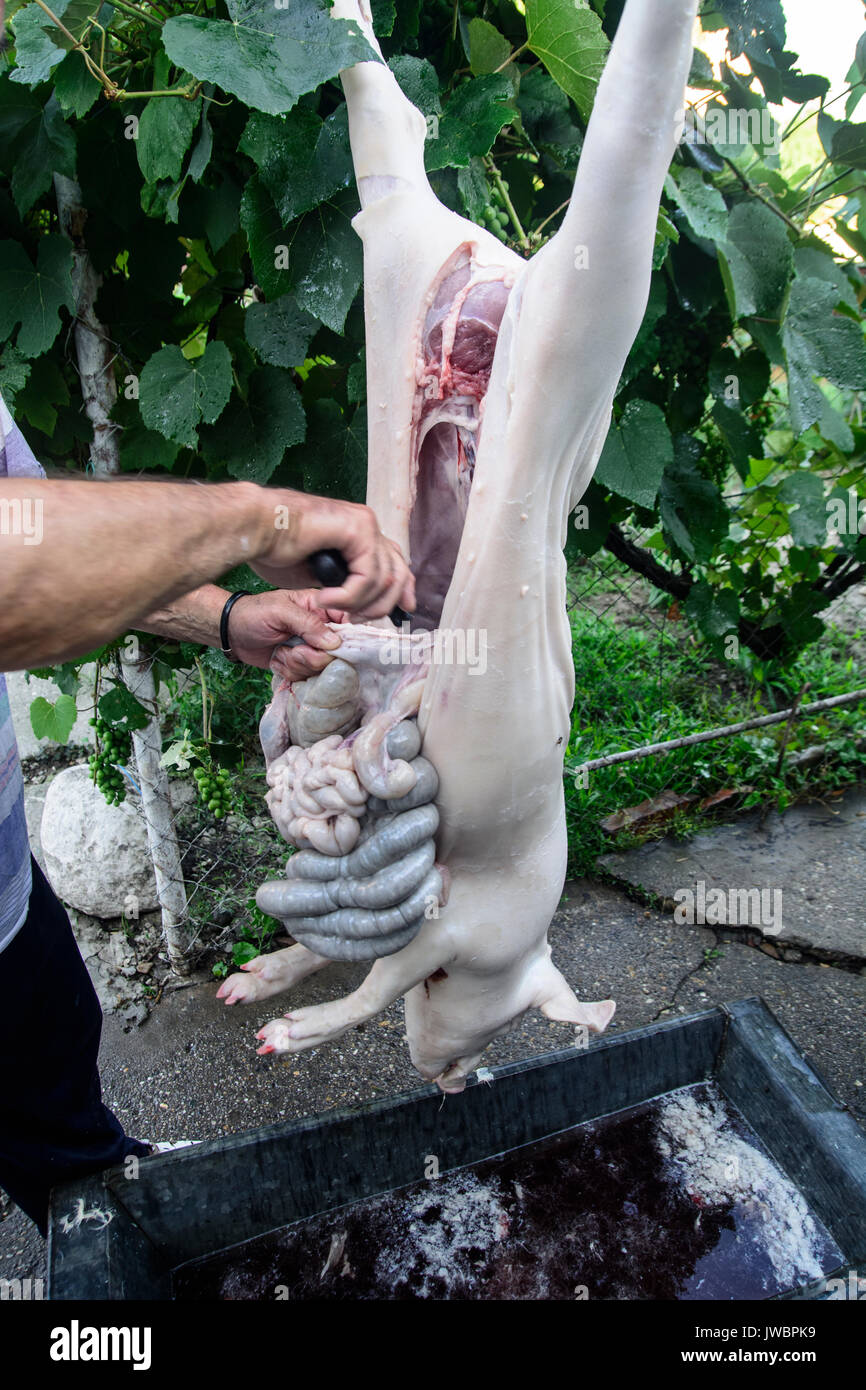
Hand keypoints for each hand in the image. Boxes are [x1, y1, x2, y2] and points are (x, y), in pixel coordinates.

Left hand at [225, 590, 347, 682]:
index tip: (330, 647)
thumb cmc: (253, 614)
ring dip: (297, 664)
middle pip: (336, 653)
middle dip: (312, 657)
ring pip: (320, 668)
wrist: (232, 633)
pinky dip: (289, 672)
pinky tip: (278, 659)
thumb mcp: (280, 612)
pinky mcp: (300, 665)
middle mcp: (320, 629)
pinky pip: (306, 677)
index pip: (348, 623)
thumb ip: (308, 623)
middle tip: (294, 649)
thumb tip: (334, 642)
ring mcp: (311, 649)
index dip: (344, 638)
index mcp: (320, 608)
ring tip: (281, 652)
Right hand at [251, 492, 414, 618]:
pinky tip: (326, 598)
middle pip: (399, 572)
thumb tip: (361, 605)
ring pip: (385, 579)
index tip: (401, 614)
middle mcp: (367, 526)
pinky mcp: (358, 527)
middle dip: (383, 605)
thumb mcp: (319, 576)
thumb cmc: (276, 548)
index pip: (396, 564)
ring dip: (358, 604)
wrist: (255, 527)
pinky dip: (349, 595)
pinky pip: (368, 575)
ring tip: (330, 606)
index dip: (401, 591)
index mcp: (361, 533)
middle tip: (356, 621)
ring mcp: (365, 524)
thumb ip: (344, 585)